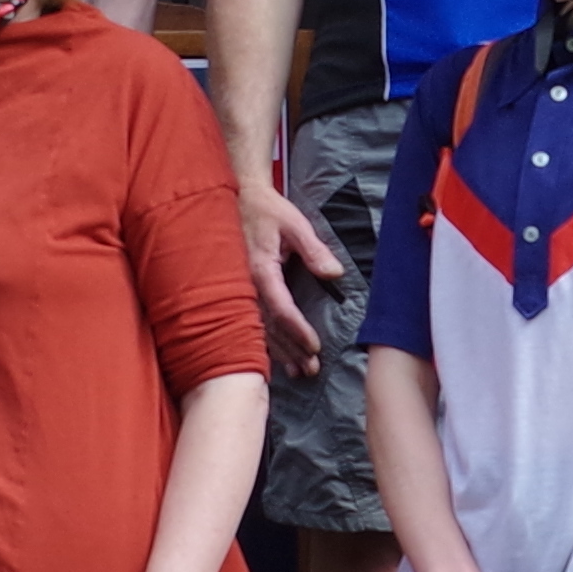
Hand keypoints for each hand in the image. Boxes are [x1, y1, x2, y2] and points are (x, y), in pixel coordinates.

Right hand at [239, 179, 345, 376]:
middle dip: (291, 350)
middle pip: (270, 326)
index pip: (281, 308)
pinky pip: (250, 322)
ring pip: (259, 328)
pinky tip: (276, 357)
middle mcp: (246, 286)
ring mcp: (239, 291)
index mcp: (260, 270)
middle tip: (310, 369)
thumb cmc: (267, 210)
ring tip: (297, 372)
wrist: (238, 199)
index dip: (298, 330)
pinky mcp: (239, 291)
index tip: (315, 346)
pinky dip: (264, 342)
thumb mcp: (294, 224)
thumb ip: (314, 250)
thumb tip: (334, 274)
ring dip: (279, 351)